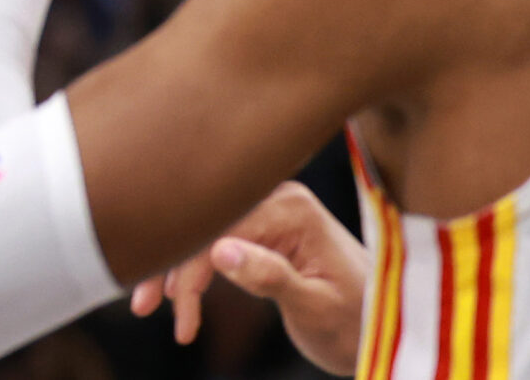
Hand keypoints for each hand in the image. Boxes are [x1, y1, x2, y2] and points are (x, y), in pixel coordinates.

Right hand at [129, 182, 368, 374]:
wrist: (386, 330)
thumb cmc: (359, 322)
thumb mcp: (315, 308)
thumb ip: (270, 276)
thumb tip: (220, 251)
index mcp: (291, 208)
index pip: (218, 228)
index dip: (189, 268)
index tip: (178, 311)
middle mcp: (275, 198)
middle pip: (201, 225)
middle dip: (168, 265)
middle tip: (143, 307)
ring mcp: (266, 211)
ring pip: (199, 233)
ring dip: (173, 269)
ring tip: (148, 308)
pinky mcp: (260, 228)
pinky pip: (212, 242)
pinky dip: (191, 270)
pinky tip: (176, 297)